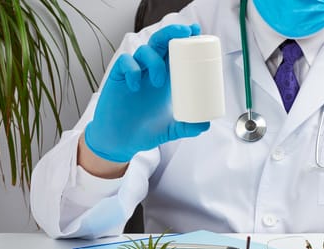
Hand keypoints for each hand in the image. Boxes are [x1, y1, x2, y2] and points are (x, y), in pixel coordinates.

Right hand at [84, 24, 209, 162]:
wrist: (121, 142)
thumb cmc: (146, 131)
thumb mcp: (171, 130)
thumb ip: (187, 127)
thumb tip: (205, 125)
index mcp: (168, 78)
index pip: (176, 52)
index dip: (185, 39)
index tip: (197, 31)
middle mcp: (151, 71)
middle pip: (161, 43)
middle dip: (172, 33)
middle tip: (184, 34)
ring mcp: (135, 73)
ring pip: (144, 50)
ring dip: (154, 60)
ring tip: (159, 81)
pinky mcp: (118, 77)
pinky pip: (125, 62)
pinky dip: (131, 70)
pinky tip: (135, 86)